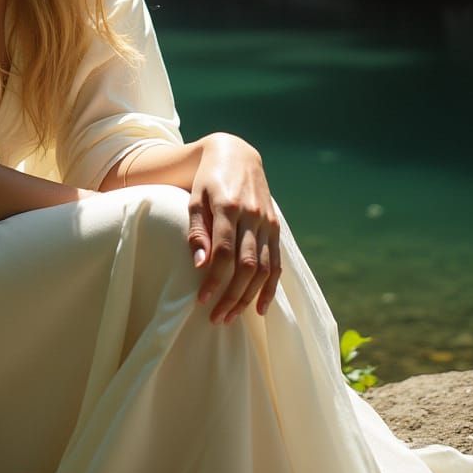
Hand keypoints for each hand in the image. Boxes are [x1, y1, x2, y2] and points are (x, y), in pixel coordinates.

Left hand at [188, 132, 281, 324]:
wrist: (236, 155)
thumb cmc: (207, 179)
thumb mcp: (195, 198)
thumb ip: (197, 230)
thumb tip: (200, 265)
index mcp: (229, 207)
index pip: (224, 253)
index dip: (214, 280)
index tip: (202, 301)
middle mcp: (252, 215)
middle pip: (246, 265)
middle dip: (231, 295)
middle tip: (216, 318)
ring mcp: (267, 222)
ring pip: (263, 268)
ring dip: (248, 296)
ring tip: (232, 316)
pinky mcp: (275, 227)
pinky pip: (276, 263)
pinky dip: (270, 287)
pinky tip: (260, 307)